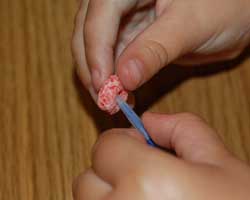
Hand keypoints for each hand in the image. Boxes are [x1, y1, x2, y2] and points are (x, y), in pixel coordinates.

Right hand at [72, 0, 249, 98]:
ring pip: (96, 49)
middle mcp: (120, 0)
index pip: (100, 15)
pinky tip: (123, 94)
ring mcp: (124, 20)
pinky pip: (112, 60)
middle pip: (88, 33)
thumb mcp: (189, 25)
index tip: (102, 85)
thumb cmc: (222, 7)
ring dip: (100, 78)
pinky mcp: (130, 38)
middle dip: (92, 68)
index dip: (96, 51)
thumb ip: (155, 49)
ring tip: (113, 102)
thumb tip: (124, 78)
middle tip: (104, 100)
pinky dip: (114, 80)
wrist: (234, 15)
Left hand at [73, 112, 249, 199]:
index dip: (124, 144)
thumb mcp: (220, 163)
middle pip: (87, 180)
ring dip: (109, 195)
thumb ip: (182, 128)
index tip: (143, 148)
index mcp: (144, 181)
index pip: (104, 147)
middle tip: (142, 174)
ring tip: (144, 196)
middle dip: (111, 170)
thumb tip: (150, 120)